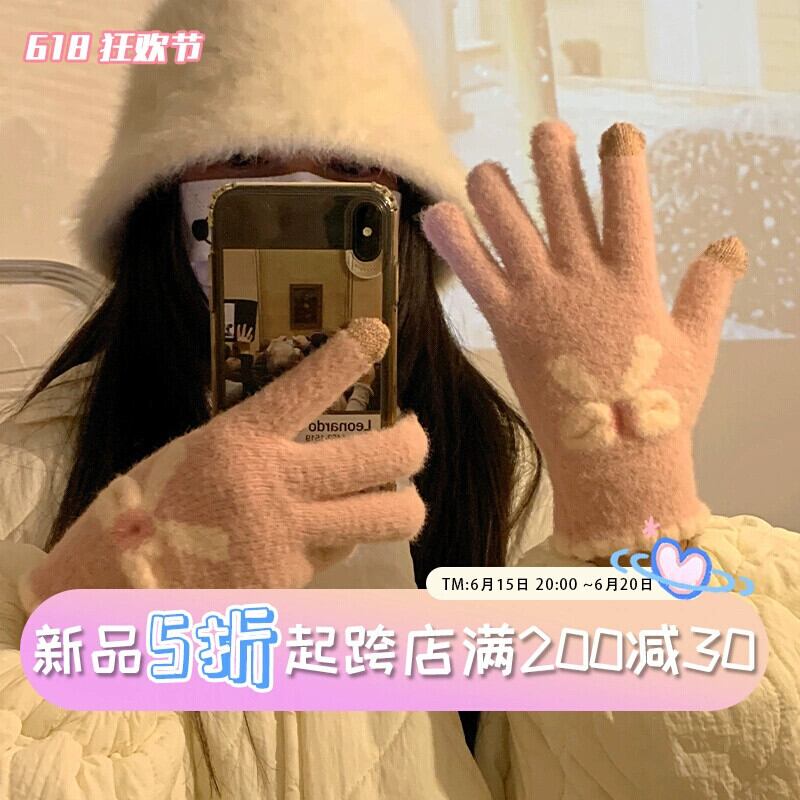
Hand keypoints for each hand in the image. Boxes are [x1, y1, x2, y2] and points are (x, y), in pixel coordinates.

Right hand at [20, 319, 427, 609]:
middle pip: (384, 459)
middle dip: (413, 443)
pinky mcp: (294, 582)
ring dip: (403, 505)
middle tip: (412, 436)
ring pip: (385, 518)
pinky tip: (316, 540)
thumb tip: (310, 435)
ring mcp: (291, 538)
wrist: (116, 588)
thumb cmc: (148, 508)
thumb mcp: (197, 454)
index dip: (350, 353)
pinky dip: (337, 542)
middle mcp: (276, 484)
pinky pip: (338, 554)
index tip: (377, 332)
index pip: (308, 385)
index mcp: (241, 440)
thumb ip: (255, 443)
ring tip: (399, 498)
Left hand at [422, 121, 745, 559]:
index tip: (615, 131)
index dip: (621, 161)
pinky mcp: (508, 324)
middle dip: (553, 157)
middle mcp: (584, 279)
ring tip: (486, 170)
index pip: (628, 202)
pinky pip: (474, 273)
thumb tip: (731, 244)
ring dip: (495, 189)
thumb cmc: (658, 406)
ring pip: (510, 224)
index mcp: (634, 279)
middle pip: (562, 199)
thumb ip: (710, 289)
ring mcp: (542, 299)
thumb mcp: (698, 343)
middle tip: (546, 133)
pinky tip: (437, 213)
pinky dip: (454, 242)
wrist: (612, 456)